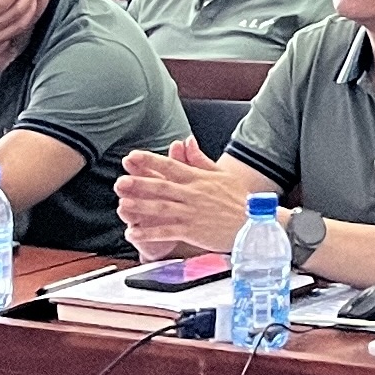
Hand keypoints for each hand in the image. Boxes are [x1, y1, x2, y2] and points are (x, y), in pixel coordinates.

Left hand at [113, 140, 238, 259]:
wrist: (254, 223)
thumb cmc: (239, 199)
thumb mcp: (221, 174)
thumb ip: (200, 159)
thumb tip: (187, 141)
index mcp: (198, 178)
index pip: (170, 166)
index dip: (150, 161)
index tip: (132, 156)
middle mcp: (192, 194)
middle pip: (161, 187)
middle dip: (139, 184)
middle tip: (120, 182)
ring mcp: (192, 213)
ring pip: (161, 209)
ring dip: (140, 207)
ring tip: (122, 206)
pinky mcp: (192, 231)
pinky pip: (166, 231)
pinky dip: (149, 233)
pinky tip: (134, 233)